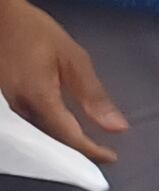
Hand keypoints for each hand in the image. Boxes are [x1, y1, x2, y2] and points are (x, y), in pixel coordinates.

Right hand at [0, 0, 125, 163]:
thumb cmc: (37, 32)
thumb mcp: (73, 59)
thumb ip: (93, 95)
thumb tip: (117, 128)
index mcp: (38, 99)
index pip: (68, 136)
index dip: (91, 151)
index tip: (112, 158)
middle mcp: (20, 108)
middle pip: (52, 140)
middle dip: (78, 152)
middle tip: (103, 155)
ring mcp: (10, 104)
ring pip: (40, 134)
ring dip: (64, 143)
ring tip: (88, 147)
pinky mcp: (7, 99)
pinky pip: (31, 123)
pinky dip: (51, 131)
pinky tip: (64, 129)